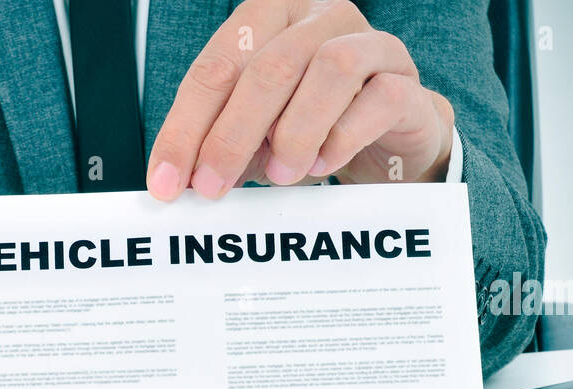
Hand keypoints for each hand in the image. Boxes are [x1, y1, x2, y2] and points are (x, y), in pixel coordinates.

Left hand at [146, 0, 454, 199]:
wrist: (388, 140)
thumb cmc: (311, 129)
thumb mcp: (256, 135)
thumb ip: (219, 145)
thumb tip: (175, 183)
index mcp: (270, 17)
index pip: (217, 66)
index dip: (186, 127)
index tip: (166, 182)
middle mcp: (320, 17)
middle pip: (270, 67)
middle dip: (232, 134)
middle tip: (212, 187)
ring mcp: (370, 43)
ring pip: (330, 69)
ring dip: (295, 130)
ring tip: (278, 176)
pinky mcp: (406, 80)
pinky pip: (380, 98)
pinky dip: (344, 136)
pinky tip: (323, 165)